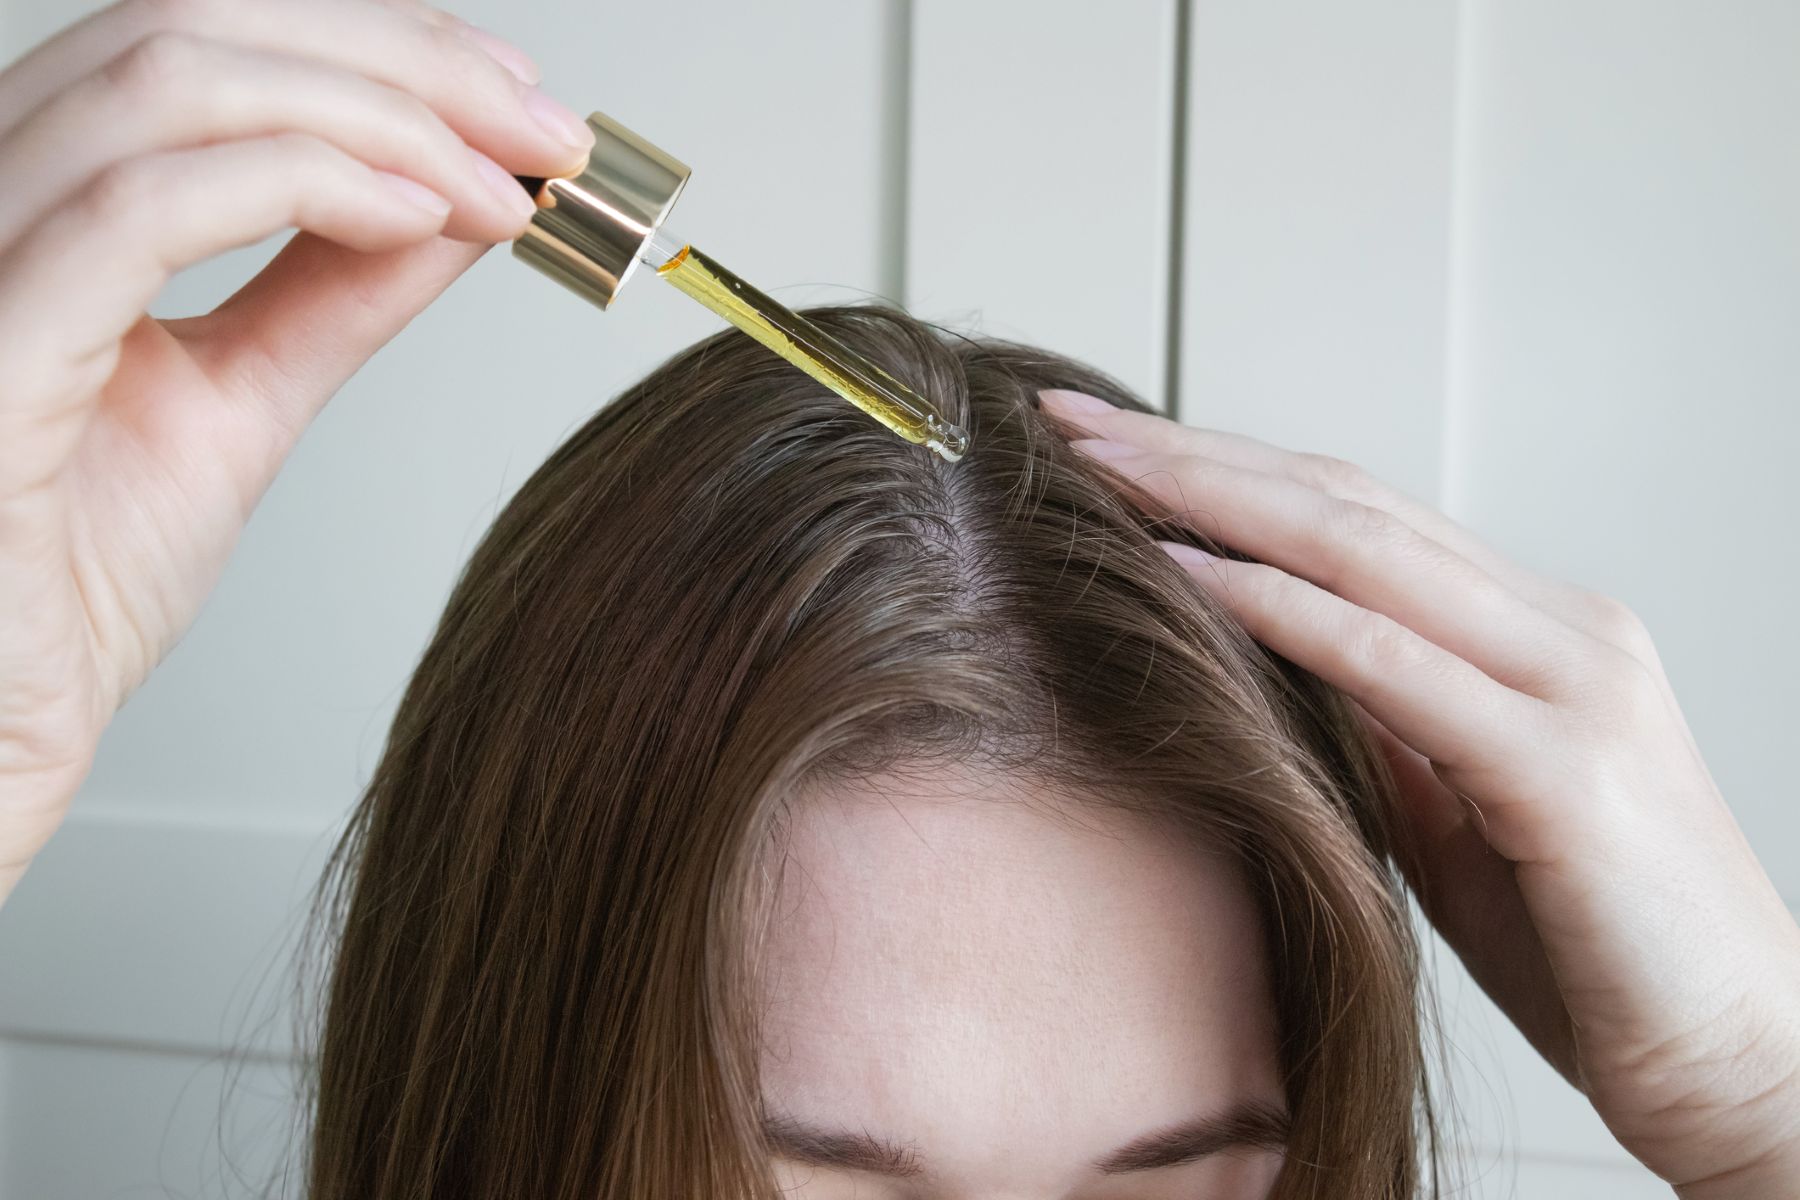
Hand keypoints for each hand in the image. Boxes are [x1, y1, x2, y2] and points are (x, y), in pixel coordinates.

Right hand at [0, 0, 594, 904]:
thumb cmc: (67, 580)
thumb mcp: (241, 400)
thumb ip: (335, 291)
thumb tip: (456, 200)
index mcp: (39, 198)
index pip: (202, 42)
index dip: (376, 45)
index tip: (515, 100)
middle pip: (194, 24)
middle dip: (403, 61)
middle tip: (545, 128)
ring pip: (176, 83)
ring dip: (382, 117)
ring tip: (502, 187)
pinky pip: (141, 209)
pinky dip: (307, 185)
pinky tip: (418, 221)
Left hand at [1038, 388, 1799, 1198]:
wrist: (1749, 1069)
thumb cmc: (1601, 954)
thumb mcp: (1467, 820)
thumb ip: (1393, 733)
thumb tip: (1283, 672)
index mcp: (1541, 636)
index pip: (1361, 518)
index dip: (1233, 473)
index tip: (1117, 450)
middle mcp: (1565, 631)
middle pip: (1348, 505)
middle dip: (1198, 456)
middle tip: (1072, 421)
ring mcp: (1574, 687)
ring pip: (1366, 553)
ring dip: (1215, 500)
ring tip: (1099, 467)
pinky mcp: (1563, 770)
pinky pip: (1391, 665)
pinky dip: (1280, 611)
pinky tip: (1186, 574)